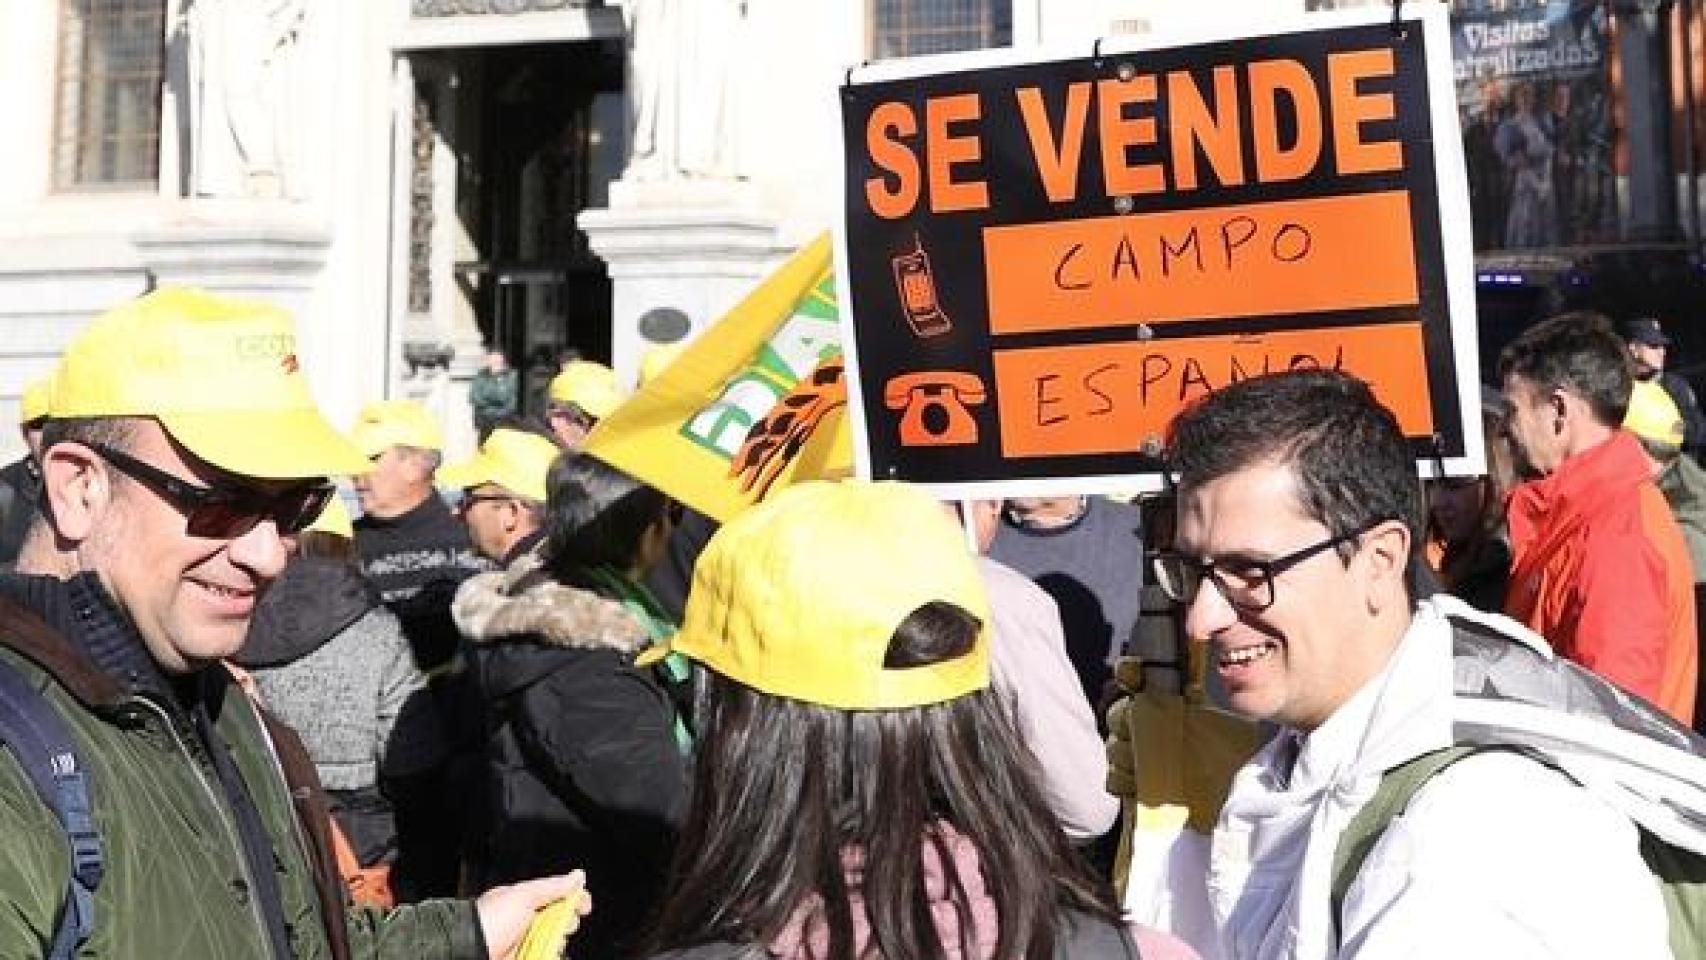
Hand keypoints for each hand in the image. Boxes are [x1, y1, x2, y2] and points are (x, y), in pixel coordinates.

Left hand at [476, 870, 592, 959]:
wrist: (468, 950)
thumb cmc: (491, 920)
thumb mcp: (524, 895)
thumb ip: (553, 886)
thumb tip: (578, 876)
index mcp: (525, 901)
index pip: (558, 896)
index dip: (574, 900)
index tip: (584, 907)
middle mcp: (525, 921)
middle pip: (559, 922)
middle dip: (566, 925)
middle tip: (562, 927)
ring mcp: (523, 943)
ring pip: (553, 943)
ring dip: (557, 944)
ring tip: (551, 945)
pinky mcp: (522, 958)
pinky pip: (543, 956)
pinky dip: (549, 955)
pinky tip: (550, 953)